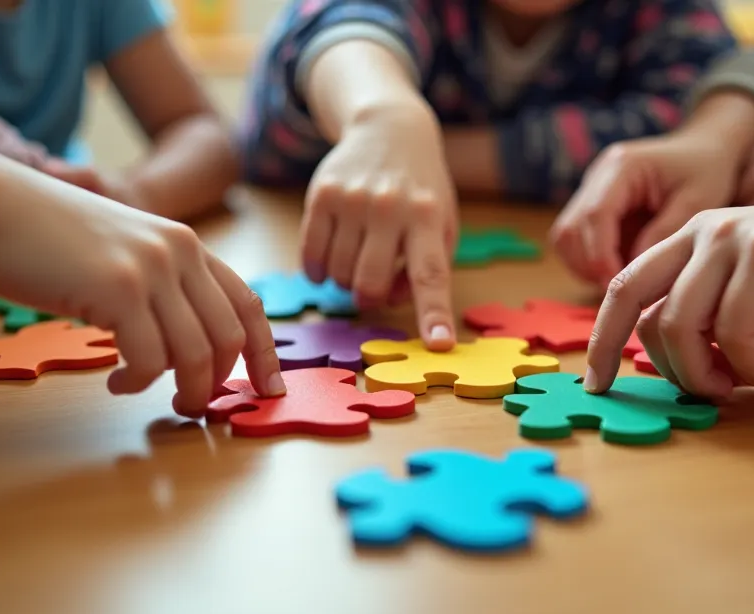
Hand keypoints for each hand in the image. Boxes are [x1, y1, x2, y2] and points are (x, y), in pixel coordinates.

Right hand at [0, 142, 284, 417]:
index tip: (269, 391)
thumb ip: (158, 285)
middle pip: (229, 336)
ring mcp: (150, 268)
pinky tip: (116, 382)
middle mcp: (179, 250)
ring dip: (183, 390)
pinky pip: (150, 359)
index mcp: (185, 243)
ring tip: (155, 398)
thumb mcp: (119, 251)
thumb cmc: (41, 236)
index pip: (247, 304)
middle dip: (219, 383)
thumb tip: (183, 347)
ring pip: (196, 353)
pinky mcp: (117, 289)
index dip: (265, 353)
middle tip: (193, 407)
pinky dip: (138, 382)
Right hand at [303, 106, 456, 349]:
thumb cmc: (420, 189)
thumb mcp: (442, 223)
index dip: (434, 314)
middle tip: (372, 286)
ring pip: (338, 274)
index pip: (432, 274)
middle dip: (368, 298)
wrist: (389, 129)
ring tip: (356, 260)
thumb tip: (388, 300)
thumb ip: (426, 266)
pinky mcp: (322, 194)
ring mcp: (353, 199)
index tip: (440, 345)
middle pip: (370, 283)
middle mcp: (391, 207)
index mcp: (428, 217)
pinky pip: (311, 256)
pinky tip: (328, 260)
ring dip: (345, 281)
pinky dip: (318, 271)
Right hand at [551, 133, 739, 287]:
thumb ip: (665, 233)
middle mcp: (597, 175)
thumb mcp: (698, 201)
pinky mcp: (592, 206)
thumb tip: (633, 270)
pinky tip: (617, 272)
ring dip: (584, 266)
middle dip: (589, 265)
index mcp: (622, 166)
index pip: (596, 214)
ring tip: (618, 283)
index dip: (601, 254)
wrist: (703, 150)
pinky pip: (575, 241)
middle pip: (570, 229)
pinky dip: (589, 262)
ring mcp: (590, 190)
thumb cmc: (705, 170)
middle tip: (618, 291)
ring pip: (565, 237)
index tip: (616, 283)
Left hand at [585, 175, 753, 399]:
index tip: (597, 385)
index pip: (622, 292)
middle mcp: (700, 232)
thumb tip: (676, 371)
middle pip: (642, 313)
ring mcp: (728, 236)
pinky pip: (732, 327)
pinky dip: (751, 362)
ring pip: (680, 324)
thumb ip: (710, 331)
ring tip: (751, 378)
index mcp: (689, 242)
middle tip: (714, 392)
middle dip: (668, 370)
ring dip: (710, 372)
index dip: (601, 342)